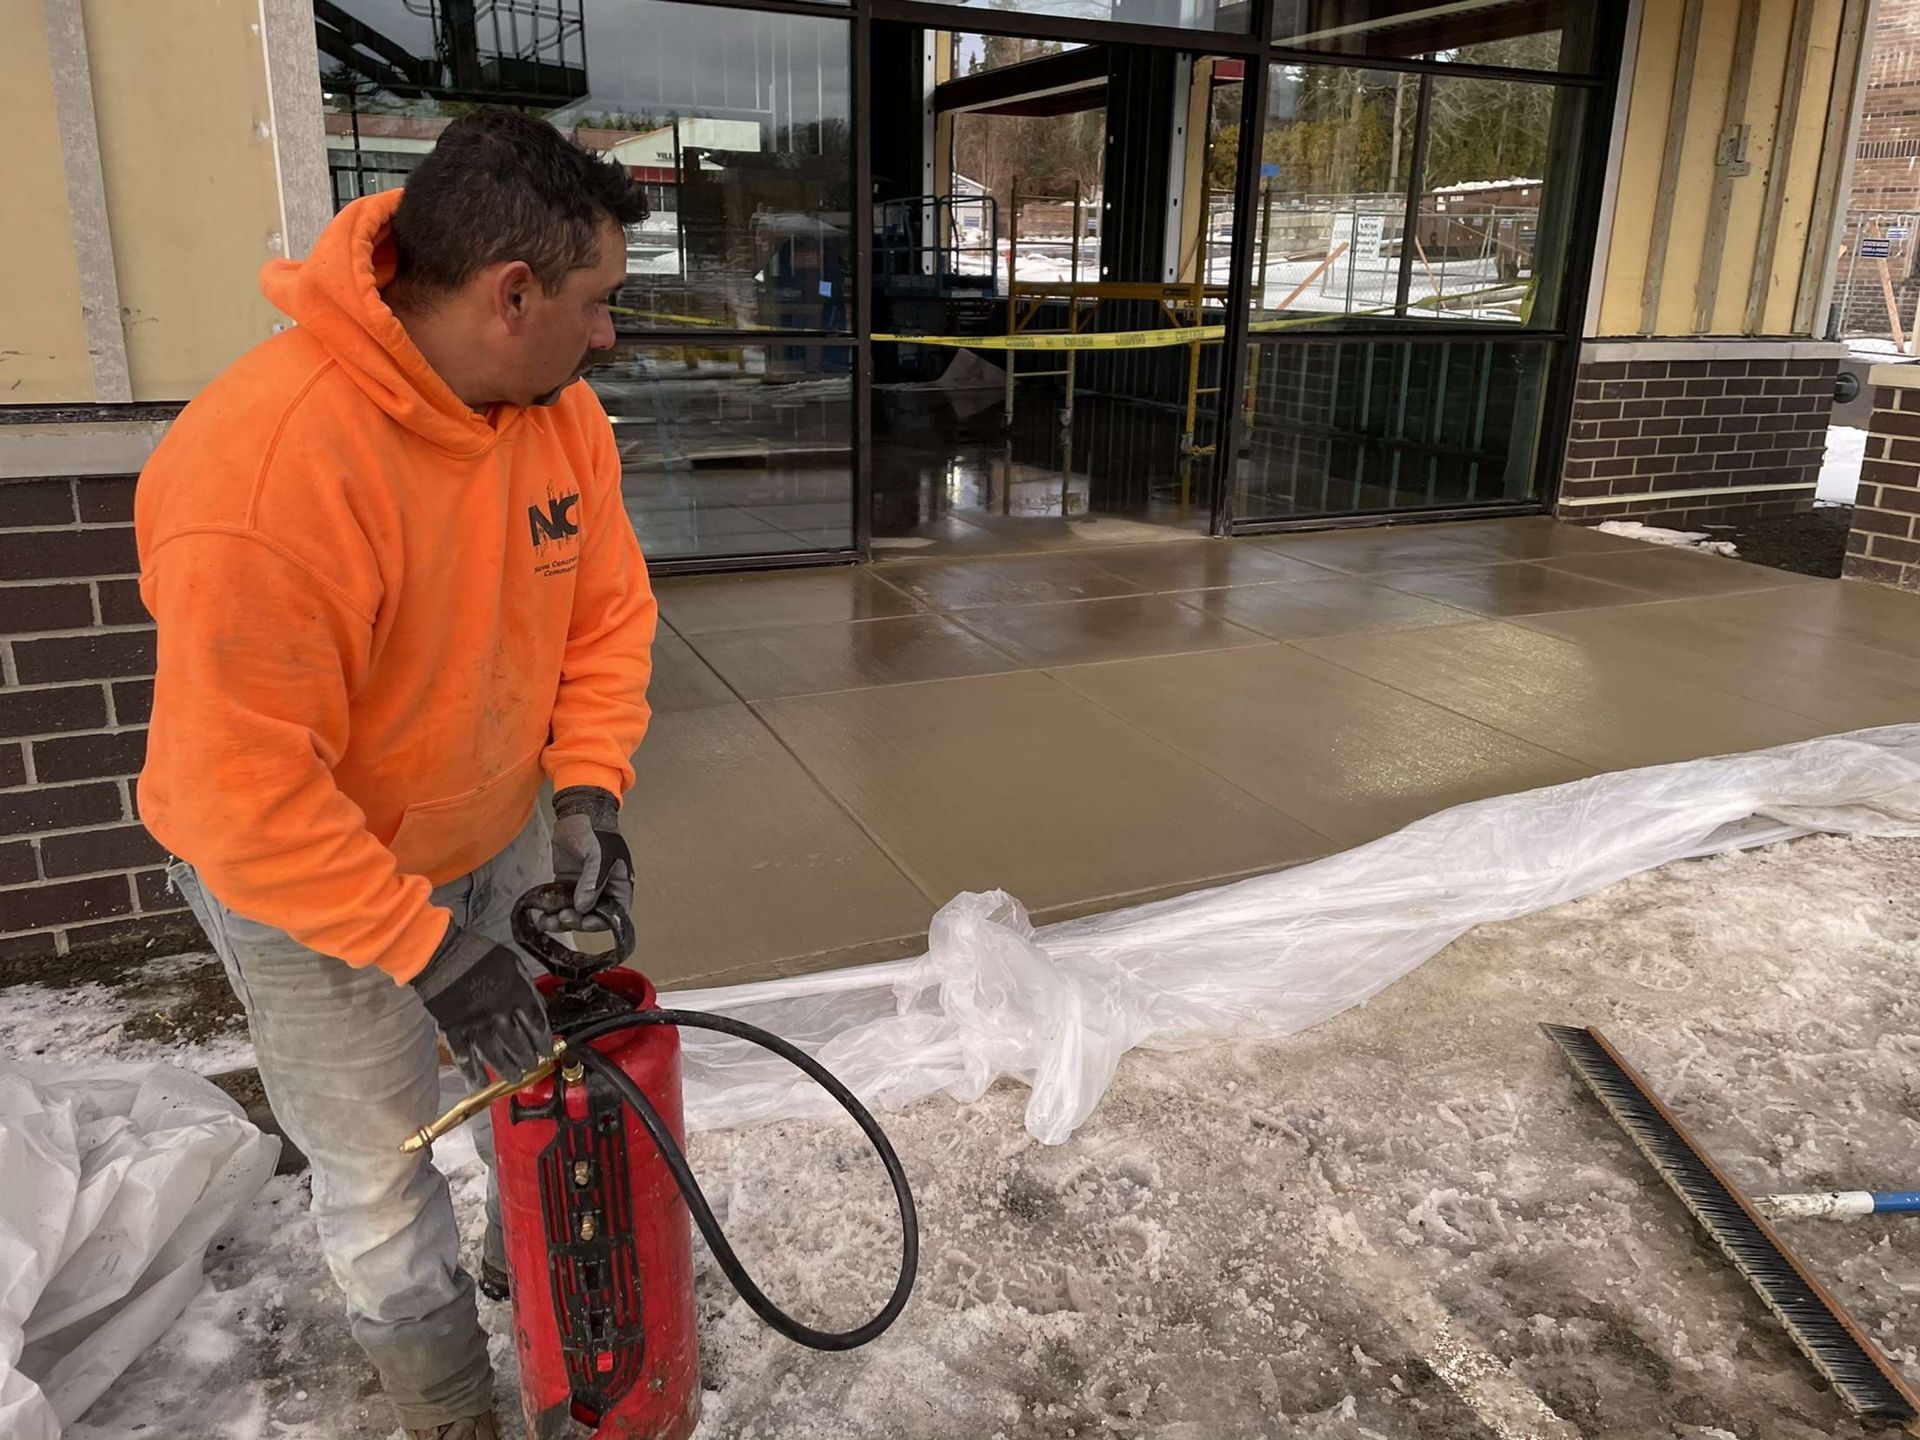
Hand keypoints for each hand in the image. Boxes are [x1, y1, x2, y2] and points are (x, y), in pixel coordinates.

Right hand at [410, 923, 549, 1078]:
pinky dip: (473, 1072)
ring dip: (507, 1069)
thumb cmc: (480, 956)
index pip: (536, 1025)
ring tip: (514, 1077)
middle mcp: (500, 1014)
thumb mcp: (514, 964)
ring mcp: (477, 1025)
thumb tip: (538, 1008)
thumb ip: (527, 988)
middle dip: (528, 1058)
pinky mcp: (455, 1031)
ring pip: (496, 1055)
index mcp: (517, 996)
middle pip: (519, 1044)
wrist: (443, 956)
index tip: (547, 1051)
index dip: (543, 1041)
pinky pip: (466, 1057)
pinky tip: (481, 1082)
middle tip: (531, 1065)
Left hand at [546, 785, 632, 931]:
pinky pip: (561, 903)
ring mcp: (584, 888)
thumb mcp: (599, 856)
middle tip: (562, 916)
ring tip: (547, 921)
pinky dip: (552, 912)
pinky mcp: (567, 884)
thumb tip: (583, 907)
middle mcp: (603, 890)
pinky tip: (542, 916)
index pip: (614, 913)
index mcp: (618, 885)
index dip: (600, 922)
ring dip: (562, 921)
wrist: (578, 813)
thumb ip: (592, 883)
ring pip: (575, 913)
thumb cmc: (596, 832)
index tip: (583, 921)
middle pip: (592, 917)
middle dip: (577, 921)